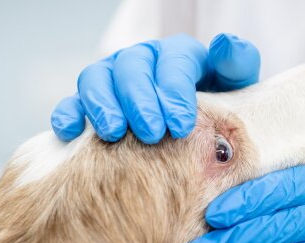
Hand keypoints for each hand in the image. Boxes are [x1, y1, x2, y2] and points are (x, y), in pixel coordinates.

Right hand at [51, 33, 259, 143]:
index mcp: (178, 54)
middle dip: (139, 102)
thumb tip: (226, 45)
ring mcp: (112, 81)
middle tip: (152, 134)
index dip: (174, 92)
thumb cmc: (221, 108)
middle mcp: (141, 61)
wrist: (199, 131)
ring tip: (113, 134)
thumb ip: (236, 65)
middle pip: (130, 69)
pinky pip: (70, 103)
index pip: (172, 63)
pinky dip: (68, 115)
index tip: (181, 124)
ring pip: (94, 80)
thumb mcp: (236, 87)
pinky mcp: (90, 104)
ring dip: (101, 106)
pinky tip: (71, 133)